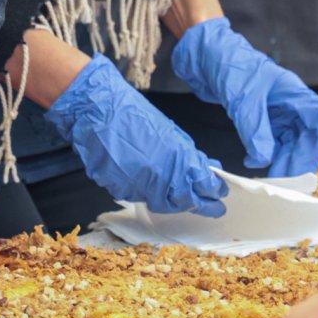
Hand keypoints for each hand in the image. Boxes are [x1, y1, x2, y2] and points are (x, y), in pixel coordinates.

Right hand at [43, 55, 227, 215]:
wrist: (98, 110)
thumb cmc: (132, 114)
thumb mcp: (169, 131)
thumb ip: (187, 154)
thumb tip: (204, 167)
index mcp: (178, 159)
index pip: (204, 185)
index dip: (214, 191)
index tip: (219, 194)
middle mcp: (161, 177)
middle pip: (186, 202)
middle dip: (201, 205)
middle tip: (211, 208)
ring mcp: (139, 186)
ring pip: (161, 203)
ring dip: (173, 201)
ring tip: (180, 197)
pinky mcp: (120, 189)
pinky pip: (137, 196)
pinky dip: (145, 191)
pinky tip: (146, 180)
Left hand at [173, 18, 317, 176]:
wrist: (207, 56)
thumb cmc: (229, 65)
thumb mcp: (242, 97)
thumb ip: (254, 129)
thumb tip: (265, 159)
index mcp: (293, 92)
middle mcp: (291, 105)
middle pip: (307, 139)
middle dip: (299, 162)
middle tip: (284, 184)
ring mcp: (279, 115)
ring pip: (291, 146)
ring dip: (282, 165)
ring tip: (268, 180)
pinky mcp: (265, 123)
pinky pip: (274, 146)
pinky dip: (266, 158)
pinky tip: (252, 163)